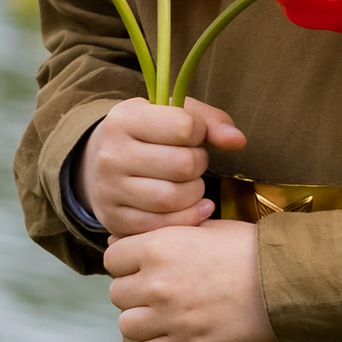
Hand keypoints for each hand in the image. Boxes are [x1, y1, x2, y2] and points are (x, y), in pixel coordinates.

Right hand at [80, 95, 247, 241]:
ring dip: (195, 192)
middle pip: (182, 165)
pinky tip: (196, 206)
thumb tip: (238, 141)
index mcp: (124, 119)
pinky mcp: (114, 220)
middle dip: (199, 164)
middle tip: (194, 162)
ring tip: (191, 183)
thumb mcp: (174, 115)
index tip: (193, 136)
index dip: (200, 132)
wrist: (103, 163)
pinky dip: (188, 217)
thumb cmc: (149, 134)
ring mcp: (109, 190)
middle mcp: (110, 154)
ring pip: (173, 198)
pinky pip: (162, 226)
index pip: (184, 127)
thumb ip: (210, 122)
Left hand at [107, 218, 276, 341]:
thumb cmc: (250, 249)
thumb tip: (120, 240)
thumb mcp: (205, 228)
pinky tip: (177, 337)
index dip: (127, 263)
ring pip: (127, 326)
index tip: (145, 267)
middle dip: (135, 294)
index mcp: (159, 246)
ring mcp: (171, 316)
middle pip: (116, 294)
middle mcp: (158, 282)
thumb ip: (162, 234)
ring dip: (143, 323)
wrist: (287, 282)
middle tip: (161, 293)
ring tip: (166, 317)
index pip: (112, 258)